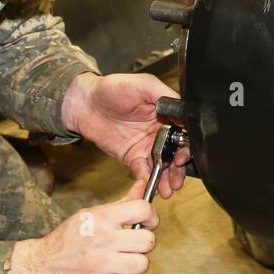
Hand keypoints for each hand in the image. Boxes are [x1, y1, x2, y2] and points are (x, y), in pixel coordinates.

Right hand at [7, 198, 158, 273]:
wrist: (39, 267)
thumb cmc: (66, 240)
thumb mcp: (91, 215)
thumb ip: (121, 203)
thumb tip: (144, 185)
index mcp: (100, 217)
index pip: (141, 209)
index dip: (151, 217)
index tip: (147, 223)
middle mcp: (102, 239)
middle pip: (148, 240)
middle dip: (142, 244)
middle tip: (130, 246)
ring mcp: (101, 264)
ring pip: (142, 264)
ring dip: (135, 265)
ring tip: (121, 262)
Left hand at [61, 72, 190, 196]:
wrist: (84, 103)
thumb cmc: (113, 88)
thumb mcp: (144, 84)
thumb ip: (166, 96)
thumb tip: (186, 112)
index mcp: (166, 115)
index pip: (185, 133)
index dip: (188, 146)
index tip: (184, 156)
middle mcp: (160, 132)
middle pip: (177, 154)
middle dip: (179, 168)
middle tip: (177, 178)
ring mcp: (147, 146)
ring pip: (163, 166)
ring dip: (167, 179)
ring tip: (168, 189)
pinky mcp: (132, 157)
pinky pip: (144, 172)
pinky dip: (148, 180)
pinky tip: (151, 186)